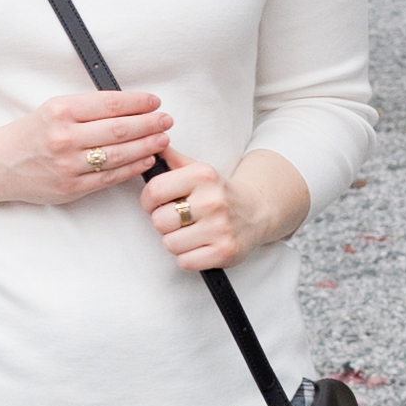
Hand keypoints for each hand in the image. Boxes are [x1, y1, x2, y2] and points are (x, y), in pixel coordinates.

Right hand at [0, 88, 171, 225]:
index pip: (110, 104)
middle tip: (166, 119)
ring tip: (163, 138)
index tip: (154, 101)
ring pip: (119, 154)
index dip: (138, 102)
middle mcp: (64, 137)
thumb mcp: (53, 109)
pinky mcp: (72, 187)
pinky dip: (132, 167)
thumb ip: (87, 108)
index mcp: (60, 111)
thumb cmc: (30, 134)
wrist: (0, 165)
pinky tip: (145, 159)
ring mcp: (68, 165)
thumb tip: (130, 106)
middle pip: (120, 129)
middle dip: (150, 124)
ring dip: (147, 146)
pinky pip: (110, 177)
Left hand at [140, 148, 307, 273]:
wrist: (257, 212)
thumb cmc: (217, 192)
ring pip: (170, 243)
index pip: (154, 191)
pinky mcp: (225, 251)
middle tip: (177, 219)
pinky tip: (198, 245)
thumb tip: (149, 144)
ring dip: (175, 241)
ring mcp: (221, 228)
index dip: (148, 201)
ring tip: (189, 232)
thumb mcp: (197, 169)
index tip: (157, 203)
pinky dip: (187, 257)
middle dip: (163, 223)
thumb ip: (170, 158)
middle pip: (159, 221)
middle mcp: (213, 200)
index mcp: (203, 175)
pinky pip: (185, 261)